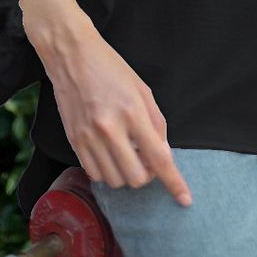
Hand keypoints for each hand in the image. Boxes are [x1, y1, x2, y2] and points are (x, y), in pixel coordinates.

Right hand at [40, 29, 193, 206]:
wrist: (72, 56)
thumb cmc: (111, 68)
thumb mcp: (142, 90)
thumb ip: (156, 124)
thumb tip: (164, 155)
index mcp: (132, 112)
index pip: (158, 158)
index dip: (174, 183)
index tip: (184, 199)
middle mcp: (110, 129)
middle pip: (136, 178)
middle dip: (146, 175)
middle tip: (146, 158)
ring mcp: (89, 137)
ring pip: (114, 181)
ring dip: (126, 174)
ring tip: (126, 153)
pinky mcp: (74, 142)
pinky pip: (94, 174)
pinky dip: (107, 172)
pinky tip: (110, 154)